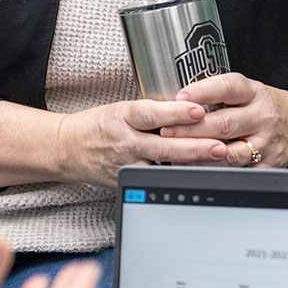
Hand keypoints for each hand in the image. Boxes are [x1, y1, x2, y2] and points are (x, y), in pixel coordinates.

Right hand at [56, 99, 227, 184]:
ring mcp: (126, 163)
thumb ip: (152, 111)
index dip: (175, 113)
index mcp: (122, 116)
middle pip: (163, 145)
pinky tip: (198, 173)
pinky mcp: (127, 180)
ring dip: (191, 164)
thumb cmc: (98, 125)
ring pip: (163, 166)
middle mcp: (124, 141)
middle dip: (194, 146)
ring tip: (216, 161)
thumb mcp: (121, 108)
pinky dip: (177, 175)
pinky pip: (156, 179)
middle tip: (219, 145)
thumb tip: (189, 108)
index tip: (198, 110)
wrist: (68, 148)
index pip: (151, 114)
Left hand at [159, 73, 287, 166]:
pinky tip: (193, 168)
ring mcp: (266, 143)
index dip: (204, 92)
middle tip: (166, 130)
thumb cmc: (266, 106)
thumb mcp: (249, 91)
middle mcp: (263, 117)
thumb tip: (177, 101)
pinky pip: (236, 171)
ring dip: (198, 154)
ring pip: (228, 153)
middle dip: (191, 129)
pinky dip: (212, 171)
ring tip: (174, 153)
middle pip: (224, 124)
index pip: (229, 87)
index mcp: (255, 93)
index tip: (181, 97)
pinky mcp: (267, 166)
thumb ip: (219, 94)